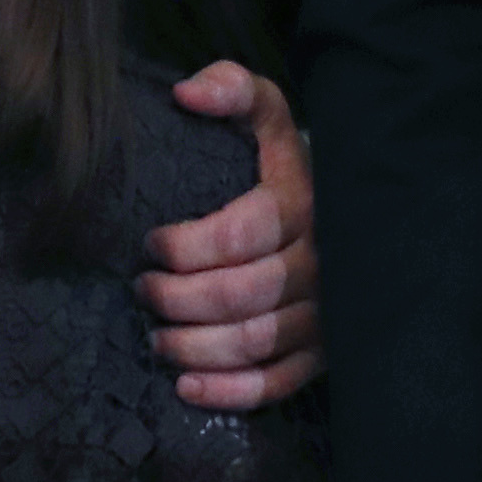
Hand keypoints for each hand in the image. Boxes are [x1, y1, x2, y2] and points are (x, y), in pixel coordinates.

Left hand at [145, 65, 320, 408]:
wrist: (339, 213)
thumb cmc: (277, 167)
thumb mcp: (262, 117)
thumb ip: (231, 88)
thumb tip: (186, 93)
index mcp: (303, 202)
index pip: (244, 233)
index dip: (189, 245)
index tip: (151, 243)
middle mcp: (321, 261)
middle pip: (244, 295)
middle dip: (179, 298)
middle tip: (142, 291)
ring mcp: (325, 313)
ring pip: (255, 343)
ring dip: (194, 347)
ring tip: (155, 335)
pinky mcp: (321, 352)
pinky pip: (276, 383)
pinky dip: (227, 392)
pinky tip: (185, 385)